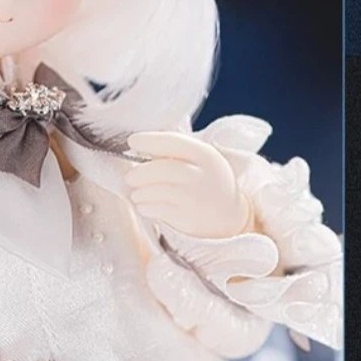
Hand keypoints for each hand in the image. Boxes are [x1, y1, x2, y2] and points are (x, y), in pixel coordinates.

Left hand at [125, 131, 250, 238]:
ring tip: (136, 194)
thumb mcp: (200, 160)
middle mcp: (202, 175)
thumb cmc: (207, 181)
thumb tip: (140, 145)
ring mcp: (197, 199)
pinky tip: (143, 206)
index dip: (149, 140)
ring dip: (141, 192)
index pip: (173, 142)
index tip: (132, 141)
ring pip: (160, 191)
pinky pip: (160, 211)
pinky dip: (146, 207)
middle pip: (164, 169)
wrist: (231, 215)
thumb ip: (174, 151)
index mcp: (205, 155)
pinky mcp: (190, 219)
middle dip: (141, 172)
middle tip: (130, 177)